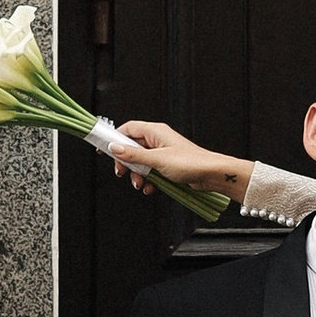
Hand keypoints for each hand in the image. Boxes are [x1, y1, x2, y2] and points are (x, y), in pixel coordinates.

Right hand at [111, 118, 248, 199]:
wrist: (212, 174)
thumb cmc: (190, 162)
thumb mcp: (156, 159)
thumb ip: (134, 154)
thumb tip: (114, 148)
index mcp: (155, 131)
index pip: (128, 129)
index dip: (114, 138)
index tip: (104, 149)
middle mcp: (158, 140)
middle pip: (132, 147)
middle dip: (125, 161)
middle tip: (122, 172)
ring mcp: (163, 153)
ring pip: (141, 161)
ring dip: (137, 174)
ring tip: (140, 183)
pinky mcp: (168, 165)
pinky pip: (151, 171)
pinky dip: (148, 179)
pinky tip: (150, 187)